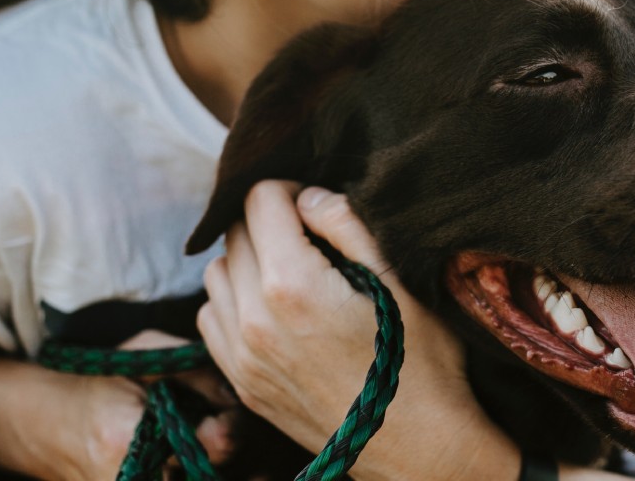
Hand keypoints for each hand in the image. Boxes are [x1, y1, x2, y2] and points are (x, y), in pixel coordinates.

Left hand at [197, 181, 518, 480]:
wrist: (417, 445)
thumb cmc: (421, 361)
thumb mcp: (399, 281)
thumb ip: (347, 226)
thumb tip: (308, 196)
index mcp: (292, 284)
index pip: (259, 200)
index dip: (290, 189)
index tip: (316, 205)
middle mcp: (254, 318)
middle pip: (235, 233)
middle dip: (268, 221)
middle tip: (311, 235)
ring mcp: (242, 356)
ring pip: (215, 274)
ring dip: (247, 260)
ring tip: (292, 271)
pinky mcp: (242, 382)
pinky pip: (212, 319)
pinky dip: (233, 301)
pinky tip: (274, 309)